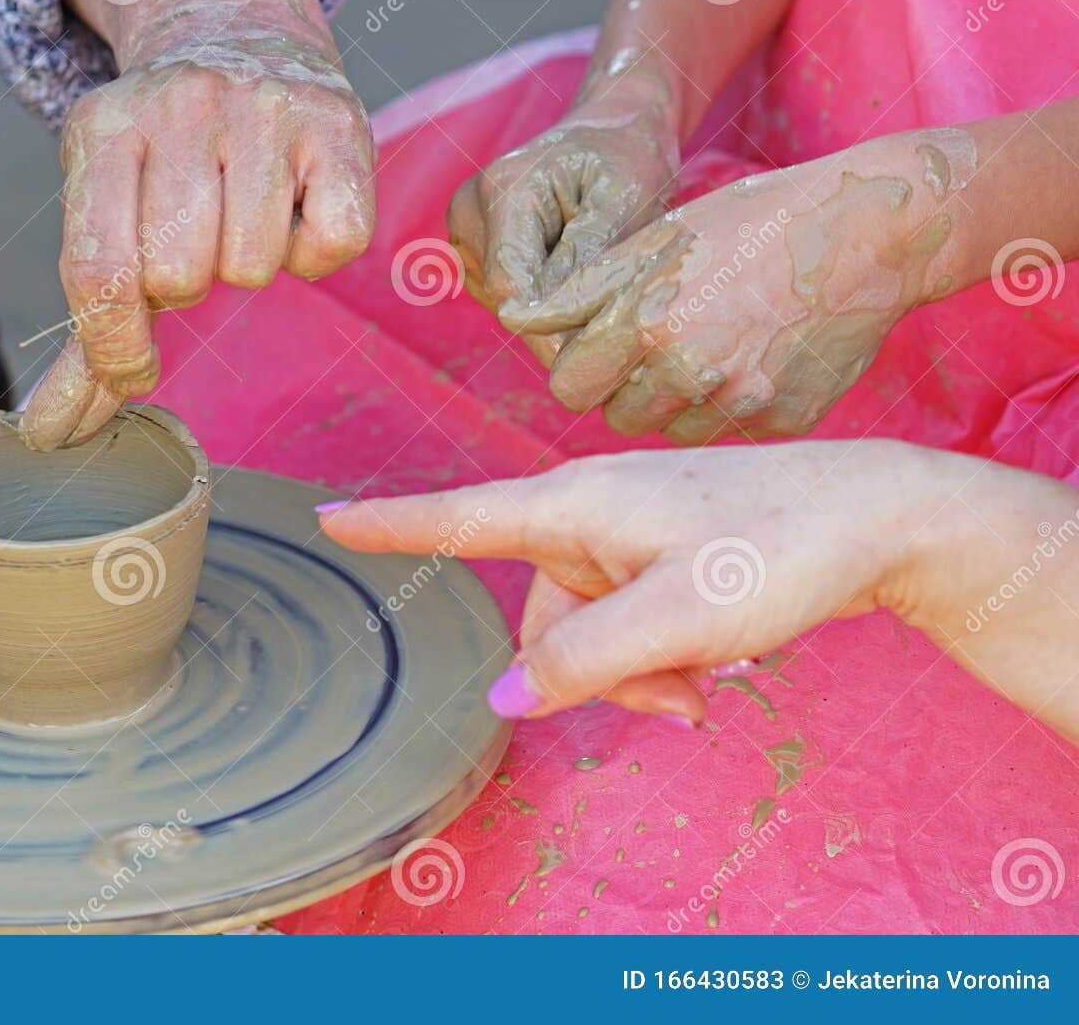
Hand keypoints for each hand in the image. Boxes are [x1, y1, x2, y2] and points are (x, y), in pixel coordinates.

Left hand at [20, 12, 375, 449]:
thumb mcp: (106, 212)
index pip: (99, 271)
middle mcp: (178, 106)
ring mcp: (261, 107)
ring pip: (254, 265)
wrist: (241, 36)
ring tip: (245, 212)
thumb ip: (85, 329)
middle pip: (180, 276)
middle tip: (197, 239)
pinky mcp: (336, 123)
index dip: (115, 346)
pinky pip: (331, 246)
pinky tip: (298, 208)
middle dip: (189, 282)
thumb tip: (50, 434)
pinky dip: (317, 253)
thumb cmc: (166, 156)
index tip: (134, 366)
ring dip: (252, 263)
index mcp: (101, 130)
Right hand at [318, 439, 1078, 741]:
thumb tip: (506, 699)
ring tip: (712, 684)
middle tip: (683, 699)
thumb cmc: (777, 548)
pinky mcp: (669, 551)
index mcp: (575, 506)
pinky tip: (723, 661)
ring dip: (642, 673)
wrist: (879, 516)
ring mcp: (633, 532)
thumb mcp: (678, 617)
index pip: (459, 517)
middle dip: (599, 674)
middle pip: (546, 617)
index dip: (389, 525)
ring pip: (594, 630)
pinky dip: (665, 653)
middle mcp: (592, 512)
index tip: (326, 519)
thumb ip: (585, 661)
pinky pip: (634, 619)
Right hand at [446, 52, 677, 365]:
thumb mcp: (623, 202)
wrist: (611, 132)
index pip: (510, 286)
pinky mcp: (473, 251)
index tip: (602, 326)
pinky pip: (507, 297)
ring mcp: (465, 233)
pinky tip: (569, 267)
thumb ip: (583, 258)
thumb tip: (546, 315)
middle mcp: (469, 213)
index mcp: (502, 191)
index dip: (554, 320)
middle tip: (610, 288)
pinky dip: (543, 296)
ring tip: (588, 265)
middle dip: (558, 311)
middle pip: (505, 300)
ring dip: (552, 305)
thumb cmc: (626, 159)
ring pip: (505, 305)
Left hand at [509, 129, 973, 441]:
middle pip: (618, 416)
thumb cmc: (749, 226)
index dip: (582, 367)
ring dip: (677, 402)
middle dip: (628, 388)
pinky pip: (728, 433)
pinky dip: (730, 408)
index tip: (602, 348)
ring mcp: (742, 402)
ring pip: (671, 430)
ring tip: (711, 347)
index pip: (569, 387)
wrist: (869, 232)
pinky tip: (754, 361)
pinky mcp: (784, 421)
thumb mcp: (655, 241)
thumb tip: (512, 320)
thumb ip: (579, 292)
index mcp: (646, 322)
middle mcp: (690, 370)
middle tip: (663, 343)